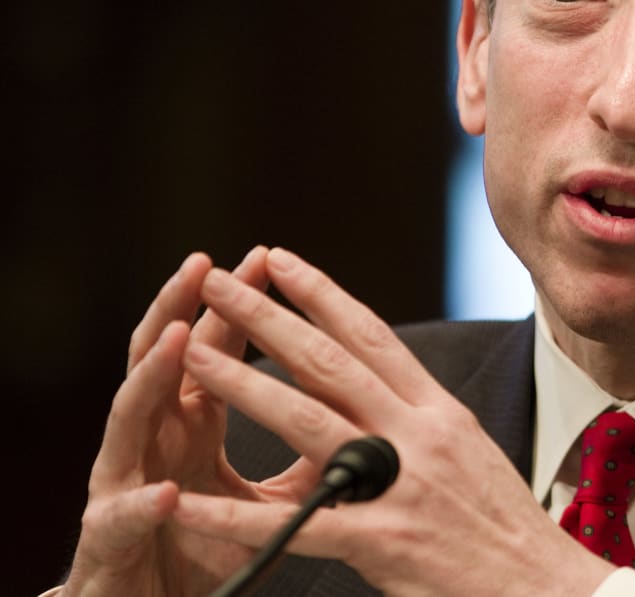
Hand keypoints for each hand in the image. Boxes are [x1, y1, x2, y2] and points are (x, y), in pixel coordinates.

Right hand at [62, 247, 308, 596]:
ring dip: (155, 375)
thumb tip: (358, 415)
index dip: (240, 307)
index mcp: (189, 423)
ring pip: (130, 416)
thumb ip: (299, 452)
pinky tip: (167, 491)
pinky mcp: (109, 538)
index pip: (214, 349)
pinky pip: (124, 517)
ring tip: (181, 337)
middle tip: (207, 265)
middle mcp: (152, 439)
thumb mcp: (262, 493)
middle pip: (164, 361)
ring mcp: (122, 481)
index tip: (267, 257)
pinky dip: (145, 502)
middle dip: (186, 309)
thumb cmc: (198, 544)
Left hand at [172, 247, 613, 596]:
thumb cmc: (503, 526)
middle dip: (268, 317)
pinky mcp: (382, 543)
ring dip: (242, 382)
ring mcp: (400, 485)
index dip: (322, 294)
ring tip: (193, 354)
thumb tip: (369, 383)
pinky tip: (184, 502)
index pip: (373, 336)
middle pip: (330, 361)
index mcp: (440, 411)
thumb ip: (416, 418)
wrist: (545, 585)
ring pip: (306, 419)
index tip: (280, 262)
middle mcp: (420, 434)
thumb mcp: (468, 451)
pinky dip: (230, 515)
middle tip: (219, 282)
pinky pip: (292, 525)